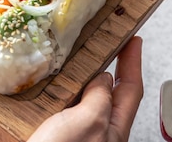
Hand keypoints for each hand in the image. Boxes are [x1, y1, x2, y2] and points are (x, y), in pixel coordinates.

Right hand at [28, 36, 143, 141]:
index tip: (133, 40)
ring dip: (71, 77)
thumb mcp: (89, 122)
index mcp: (112, 129)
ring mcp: (73, 131)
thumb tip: (103, 78)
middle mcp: (95, 130)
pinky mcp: (50, 132)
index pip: (130, 89)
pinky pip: (53, 106)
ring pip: (77, 97)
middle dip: (103, 66)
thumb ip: (100, 99)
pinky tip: (38, 84)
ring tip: (64, 58)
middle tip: (99, 43)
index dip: (133, 62)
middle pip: (105, 92)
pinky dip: (49, 91)